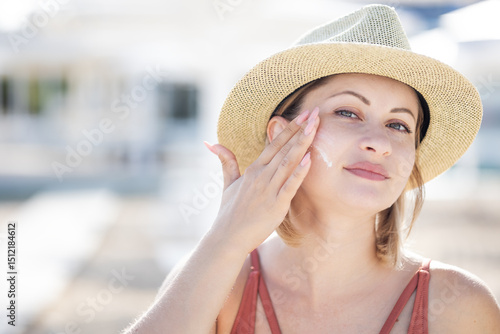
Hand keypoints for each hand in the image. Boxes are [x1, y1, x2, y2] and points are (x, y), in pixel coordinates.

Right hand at [205, 107, 319, 252]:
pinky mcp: (276, 205)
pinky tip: (309, 158)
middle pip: (284, 148)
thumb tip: (211, 143)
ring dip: (302, 143)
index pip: (274, 144)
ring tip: (315, 127)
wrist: (227, 237)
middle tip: (315, 112)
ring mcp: (268, 189)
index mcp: (253, 169)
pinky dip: (299, 171)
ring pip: (288, 162)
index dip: (290, 128)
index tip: (304, 115)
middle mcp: (261, 176)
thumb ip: (226, 162)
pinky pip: (290, 185)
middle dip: (301, 129)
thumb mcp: (228, 183)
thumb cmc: (229, 212)